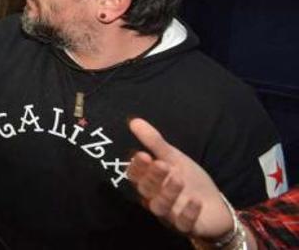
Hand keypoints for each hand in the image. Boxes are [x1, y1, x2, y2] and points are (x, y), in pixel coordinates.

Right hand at [126, 118, 236, 241]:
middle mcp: (155, 199)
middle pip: (146, 191)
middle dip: (152, 178)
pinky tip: (195, 201)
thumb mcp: (175, 159)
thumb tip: (134, 121)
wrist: (215, 206)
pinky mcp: (186, 227)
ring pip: (160, 207)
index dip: (137, 167)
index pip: (136, 176)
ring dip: (168, 193)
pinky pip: (183, 224)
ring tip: (178, 179)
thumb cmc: (191, 181)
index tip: (142, 154)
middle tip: (162, 164)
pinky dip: (188, 213)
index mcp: (151, 183)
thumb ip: (155, 143)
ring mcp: (170, 215)